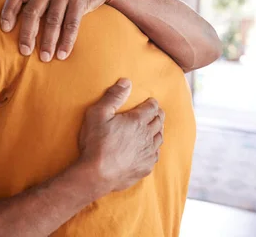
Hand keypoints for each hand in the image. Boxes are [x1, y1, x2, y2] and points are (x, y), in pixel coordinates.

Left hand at [0, 0, 117, 61]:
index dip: (8, 12)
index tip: (4, 29)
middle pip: (33, 11)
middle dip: (27, 34)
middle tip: (24, 52)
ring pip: (53, 21)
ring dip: (48, 42)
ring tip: (45, 58)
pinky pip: (72, 24)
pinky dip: (67, 41)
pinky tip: (62, 54)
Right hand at [77, 78, 163, 194]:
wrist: (97, 174)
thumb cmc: (96, 143)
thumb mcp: (98, 114)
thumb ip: (113, 96)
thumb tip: (126, 82)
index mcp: (137, 121)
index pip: (151, 108)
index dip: (152, 103)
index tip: (151, 101)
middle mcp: (147, 136)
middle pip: (159, 122)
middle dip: (158, 115)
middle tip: (156, 112)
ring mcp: (147, 153)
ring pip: (159, 138)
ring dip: (158, 131)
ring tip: (155, 128)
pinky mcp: (145, 167)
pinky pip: (156, 155)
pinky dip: (155, 148)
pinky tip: (151, 149)